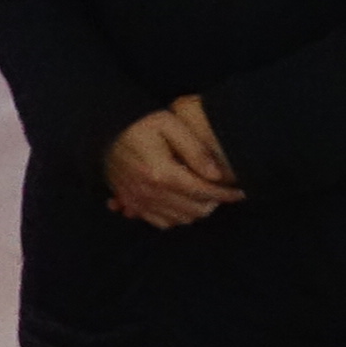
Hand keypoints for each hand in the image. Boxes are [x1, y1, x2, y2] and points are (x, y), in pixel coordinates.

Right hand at [102, 98, 241, 228]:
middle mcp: (149, 193)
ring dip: (196, 210)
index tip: (242, 191)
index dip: (227, 194)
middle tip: (222, 189)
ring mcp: (138, 201)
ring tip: (203, 194)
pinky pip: (161, 222)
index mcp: (161, 173)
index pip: (204, 192)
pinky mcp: (131, 204)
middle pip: (195, 210)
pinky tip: (181, 202)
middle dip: (214, 202)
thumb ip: (196, 150)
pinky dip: (176, 217)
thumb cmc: (140, 124)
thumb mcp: (171, 125)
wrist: (103, 129)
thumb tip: (218, 176)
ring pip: (180, 220)